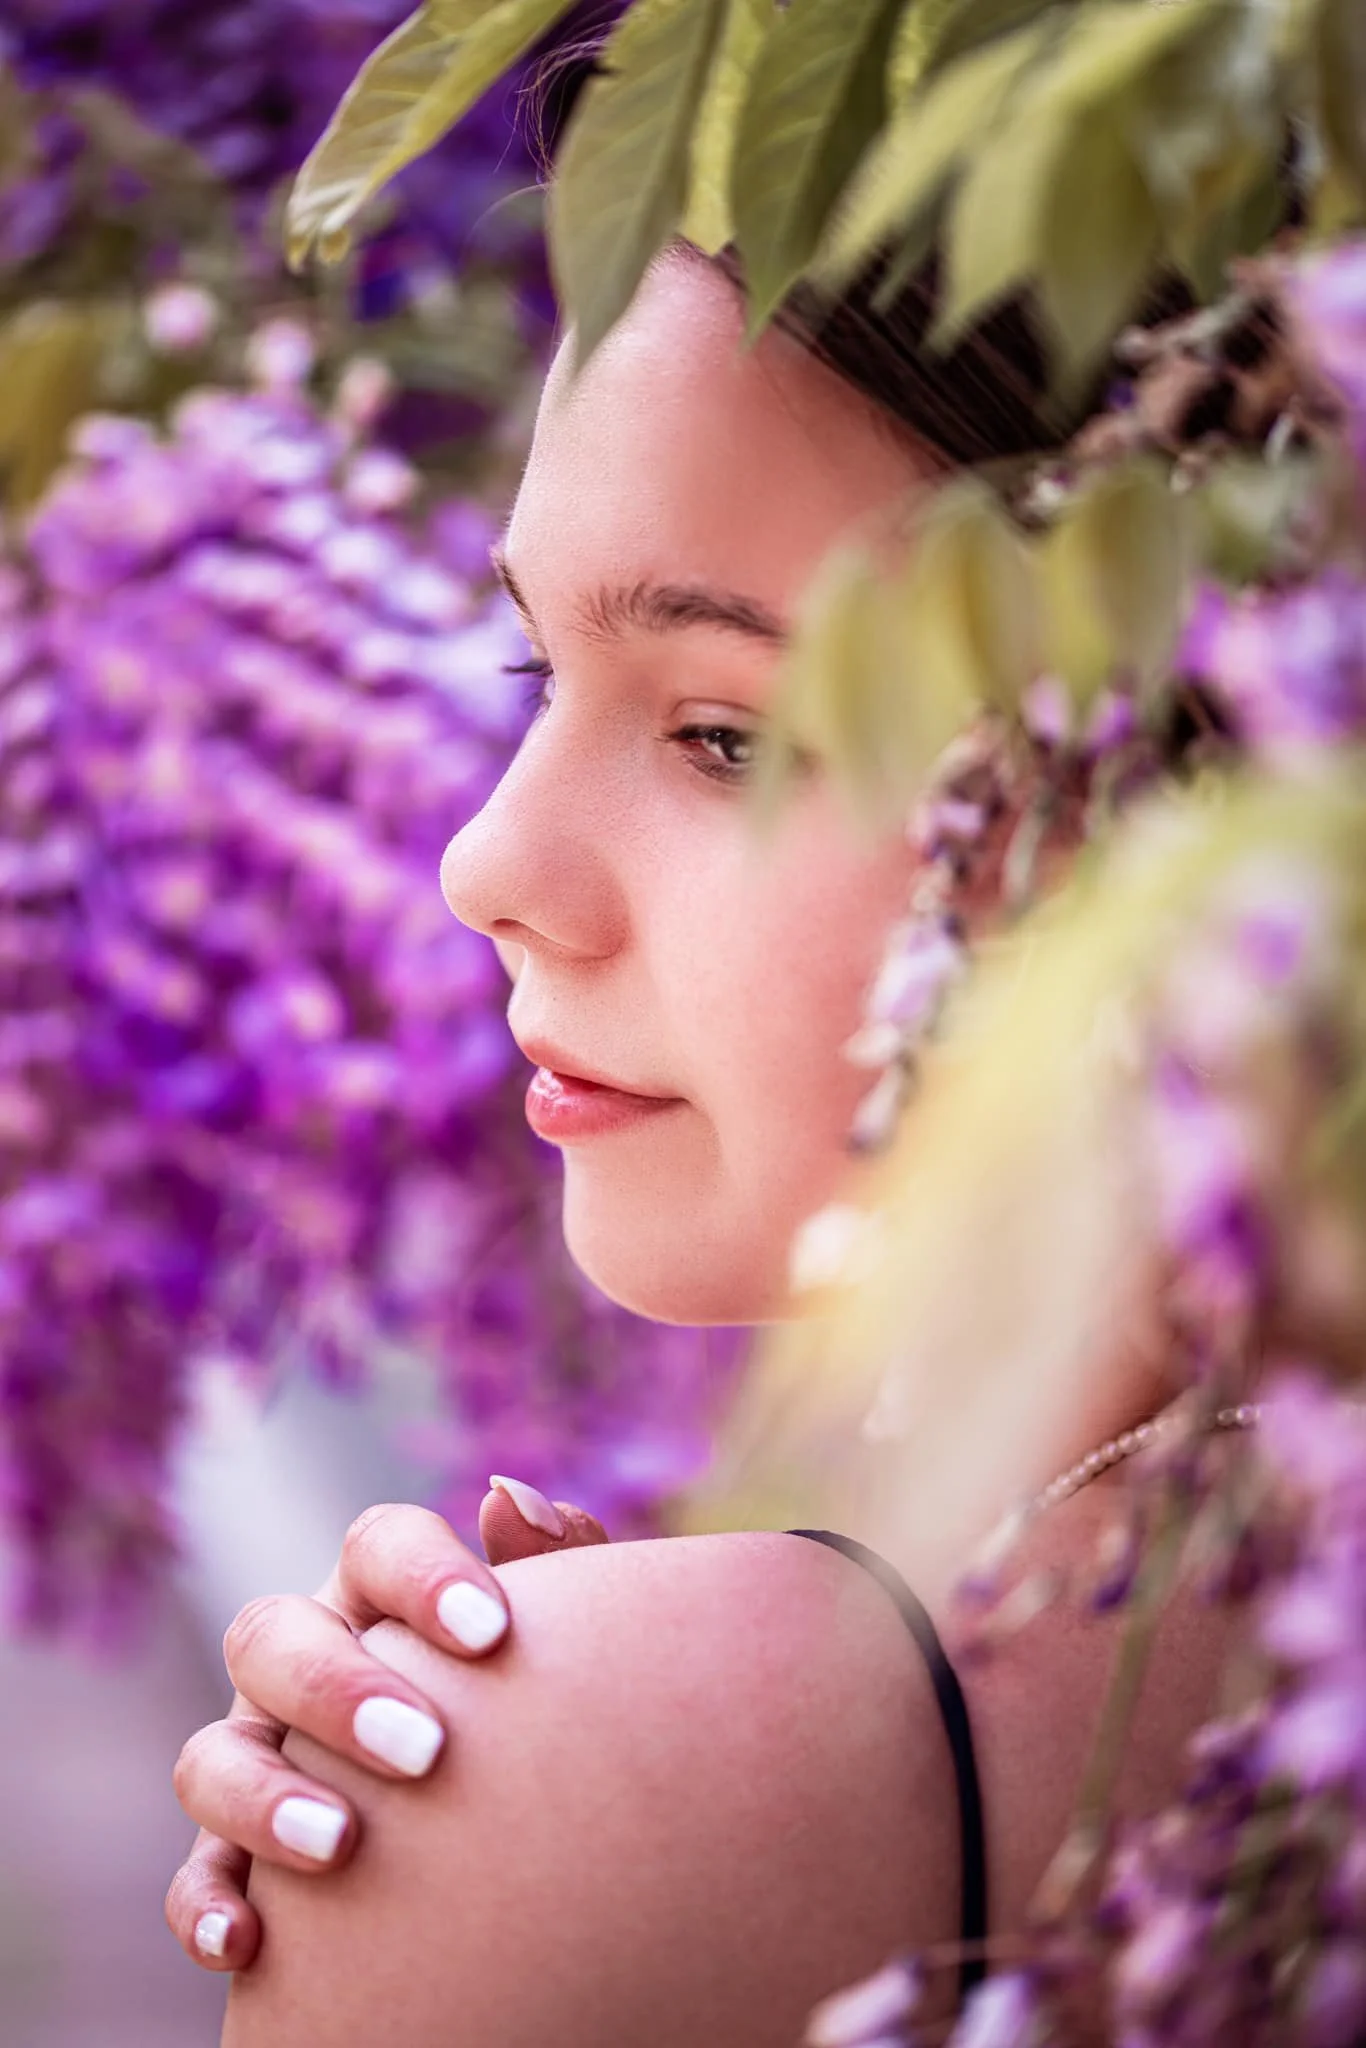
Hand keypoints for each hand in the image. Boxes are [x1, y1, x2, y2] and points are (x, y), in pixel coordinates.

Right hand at [165, 1481, 607, 1972]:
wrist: (531, 1834)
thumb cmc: (544, 1706)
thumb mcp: (562, 1640)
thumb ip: (556, 1564)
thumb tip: (508, 1498)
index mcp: (381, 1593)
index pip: (376, 1544)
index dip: (424, 1576)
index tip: (491, 1633)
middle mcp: (302, 1659)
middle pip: (271, 1633)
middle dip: (337, 1687)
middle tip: (425, 1749)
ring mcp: (255, 1754)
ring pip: (211, 1754)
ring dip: (262, 1795)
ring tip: (339, 1845)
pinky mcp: (233, 1856)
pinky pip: (195, 1878)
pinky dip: (209, 1905)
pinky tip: (250, 1941)